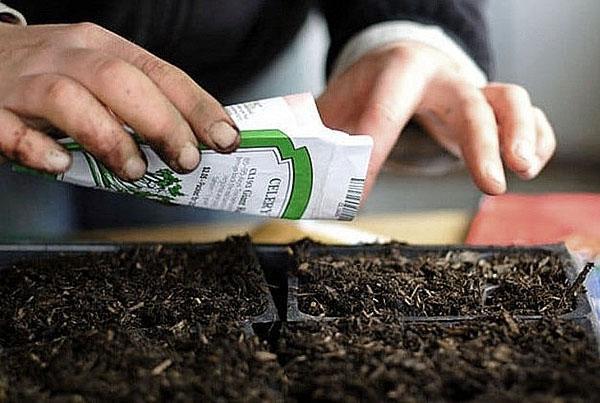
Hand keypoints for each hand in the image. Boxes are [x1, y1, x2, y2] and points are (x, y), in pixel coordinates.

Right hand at [0, 22, 239, 179]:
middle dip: (162, 123)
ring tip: (133, 171)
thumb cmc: (51, 76)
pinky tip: (60, 165)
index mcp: (102, 48)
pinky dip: (37, 148)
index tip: (225, 137)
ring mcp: (24, 81)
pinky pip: (9, 127)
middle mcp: (66, 57)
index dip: (197, 106)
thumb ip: (138, 103)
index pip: (160, 73)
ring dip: (109, 138)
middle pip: (120, 81)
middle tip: (185, 160)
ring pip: (69, 99)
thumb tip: (194, 143)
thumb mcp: (98, 76)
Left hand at [317, 41, 555, 195]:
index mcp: (398, 69)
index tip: (361, 191)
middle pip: (469, 101)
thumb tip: (297, 186)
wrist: (402, 69)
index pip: (389, 107)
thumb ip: (319, 141)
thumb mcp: (336, 108)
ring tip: (523, 171)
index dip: (376, 149)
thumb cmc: (369, 90)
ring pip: (511, 100)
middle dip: (481, 143)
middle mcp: (443, 76)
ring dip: (523, 134)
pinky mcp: (492, 109)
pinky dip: (537, 139)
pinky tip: (529, 165)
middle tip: (488, 185)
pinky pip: (529, 117)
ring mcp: (472, 90)